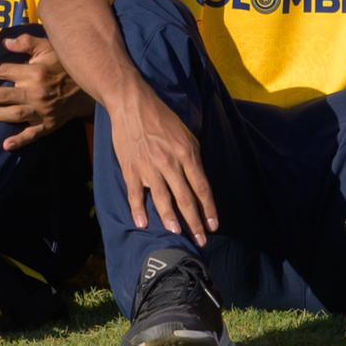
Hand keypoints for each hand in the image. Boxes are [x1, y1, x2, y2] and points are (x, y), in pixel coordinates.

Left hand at [0, 29, 80, 141]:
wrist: (92, 86)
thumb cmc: (66, 65)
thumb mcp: (49, 47)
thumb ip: (27, 43)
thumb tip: (5, 42)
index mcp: (34, 72)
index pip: (5, 71)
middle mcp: (36, 92)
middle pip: (4, 94)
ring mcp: (42, 110)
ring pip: (14, 114)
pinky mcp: (49, 123)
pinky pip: (33, 134)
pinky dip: (20, 140)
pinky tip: (6, 145)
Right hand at [106, 94, 220, 245]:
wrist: (132, 104)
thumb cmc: (162, 118)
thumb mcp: (186, 134)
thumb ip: (192, 158)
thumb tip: (197, 181)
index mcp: (187, 154)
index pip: (202, 188)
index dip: (209, 209)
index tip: (214, 226)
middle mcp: (170, 163)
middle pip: (186, 199)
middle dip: (195, 223)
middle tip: (201, 241)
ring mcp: (149, 167)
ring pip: (163, 200)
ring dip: (171, 220)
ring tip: (178, 234)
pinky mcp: (131, 168)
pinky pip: (135, 194)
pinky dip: (138, 210)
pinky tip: (143, 224)